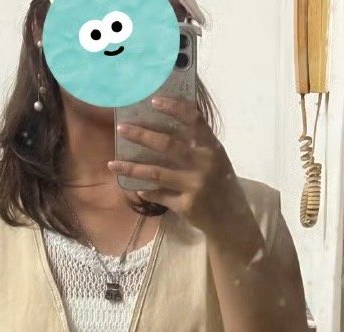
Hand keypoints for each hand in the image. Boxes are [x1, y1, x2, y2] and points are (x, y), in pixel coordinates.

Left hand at [109, 96, 251, 239]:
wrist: (230, 218)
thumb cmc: (220, 183)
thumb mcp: (216, 158)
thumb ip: (198, 142)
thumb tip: (168, 121)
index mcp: (211, 147)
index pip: (193, 120)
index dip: (174, 108)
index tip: (153, 101)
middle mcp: (203, 163)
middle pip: (167, 145)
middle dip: (141, 135)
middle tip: (121, 128)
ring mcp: (194, 185)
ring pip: (157, 173)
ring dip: (132, 167)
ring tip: (112, 163)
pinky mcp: (186, 205)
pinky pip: (160, 196)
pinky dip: (146, 192)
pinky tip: (135, 187)